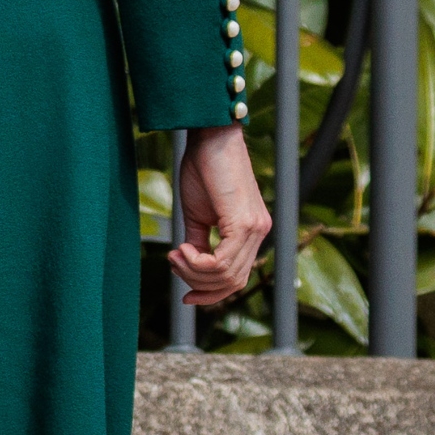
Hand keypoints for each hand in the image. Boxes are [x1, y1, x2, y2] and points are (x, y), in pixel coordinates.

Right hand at [167, 122, 270, 306]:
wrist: (211, 137)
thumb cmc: (203, 168)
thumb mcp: (197, 213)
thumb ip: (199, 241)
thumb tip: (190, 264)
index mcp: (251, 232)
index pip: (237, 277)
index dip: (211, 293)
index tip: (186, 297)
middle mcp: (260, 233)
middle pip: (232, 282)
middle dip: (198, 283)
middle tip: (174, 263)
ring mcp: (256, 229)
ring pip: (228, 275)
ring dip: (194, 272)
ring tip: (176, 253)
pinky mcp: (245, 223)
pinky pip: (224, 261)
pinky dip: (199, 262)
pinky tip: (183, 248)